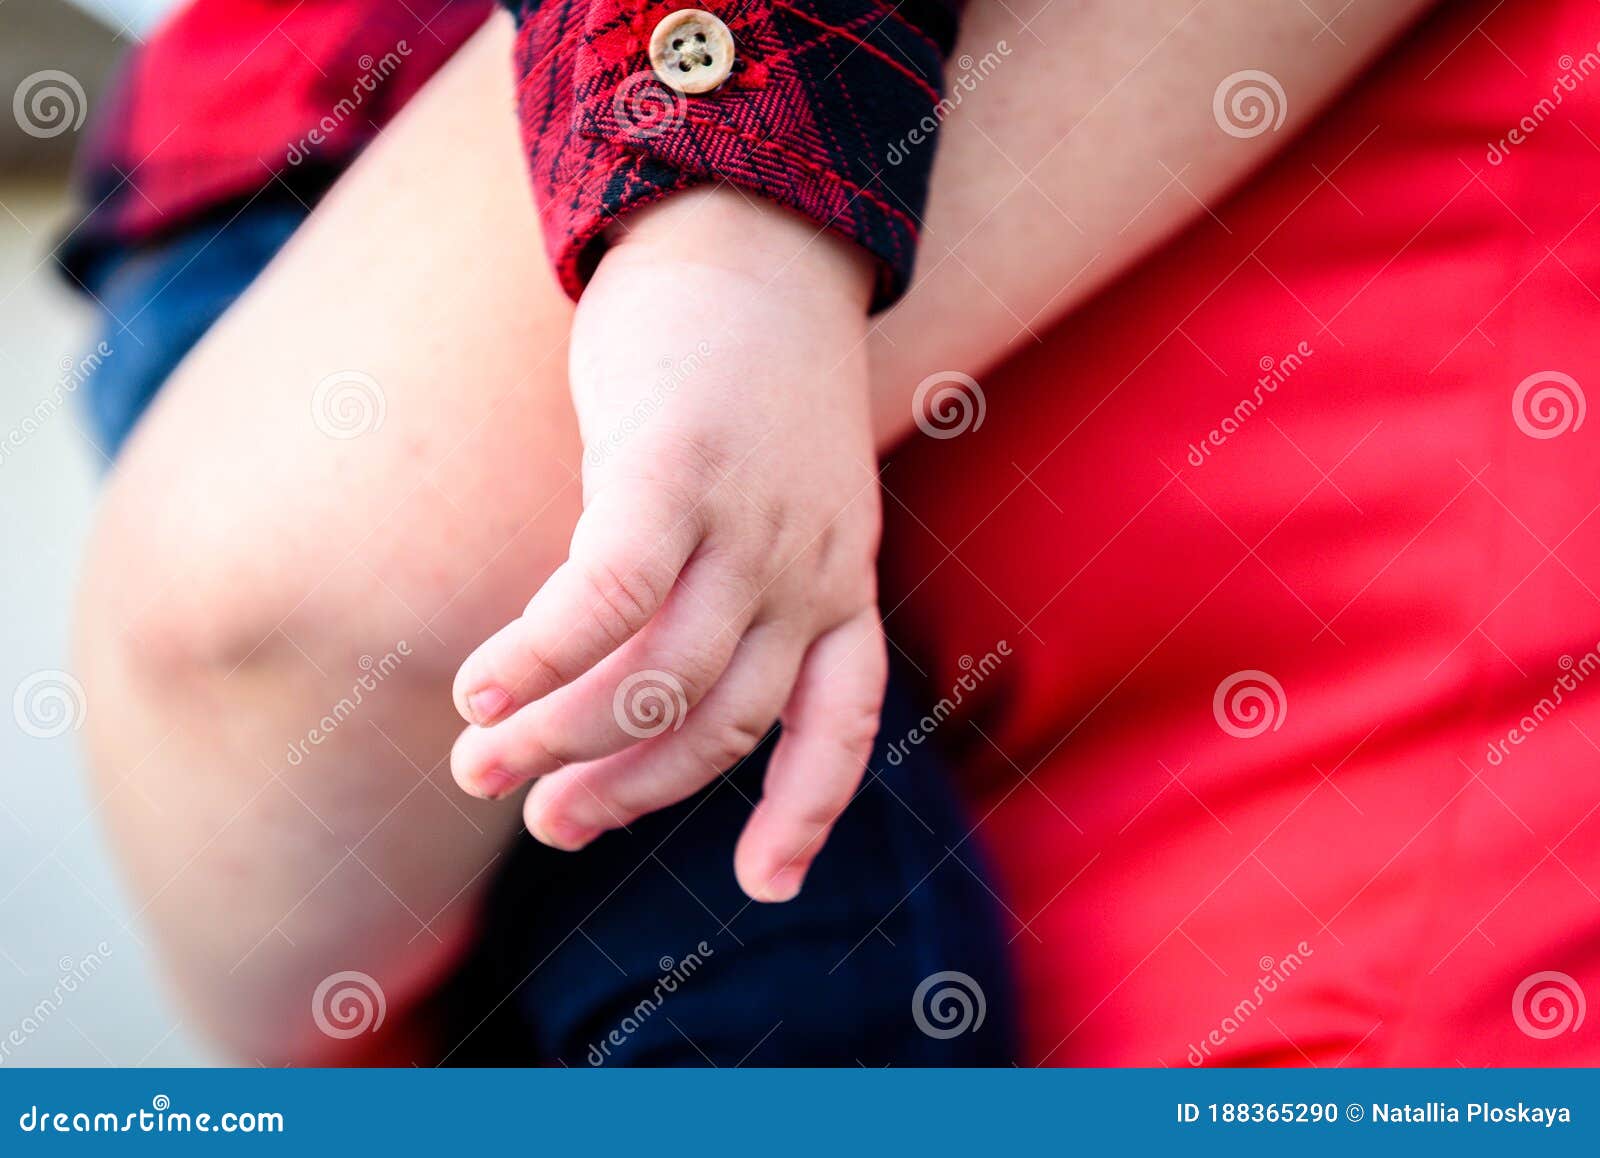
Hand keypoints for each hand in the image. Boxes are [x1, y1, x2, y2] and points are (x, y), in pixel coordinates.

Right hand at [448, 188, 885, 901]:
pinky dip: (538, 656)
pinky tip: (480, 692)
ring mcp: (750, 523)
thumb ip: (726, 576)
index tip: (763, 886)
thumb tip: (625, 668)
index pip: (842, 720)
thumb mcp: (769, 487)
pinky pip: (604, 595)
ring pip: (655, 677)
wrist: (747, 227)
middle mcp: (808, 566)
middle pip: (721, 721)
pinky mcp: (676, 469)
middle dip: (627, 789)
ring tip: (480, 769)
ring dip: (560, 740)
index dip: (804, 811)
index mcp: (840, 577)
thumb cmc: (741, 371)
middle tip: (544, 823)